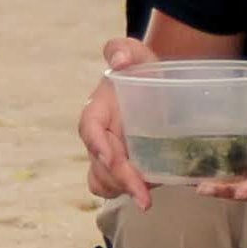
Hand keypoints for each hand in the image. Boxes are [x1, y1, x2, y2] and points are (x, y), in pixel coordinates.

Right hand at [80, 36, 150, 203]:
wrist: (156, 87)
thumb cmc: (142, 70)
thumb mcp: (136, 54)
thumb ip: (124, 50)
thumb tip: (119, 61)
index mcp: (97, 109)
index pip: (89, 128)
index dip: (97, 144)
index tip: (111, 158)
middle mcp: (98, 136)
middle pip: (98, 164)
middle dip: (118, 180)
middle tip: (144, 195)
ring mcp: (109, 154)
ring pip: (101, 181)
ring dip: (121, 191)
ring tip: (147, 197)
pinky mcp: (123, 168)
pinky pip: (114, 187)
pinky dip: (128, 193)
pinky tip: (151, 194)